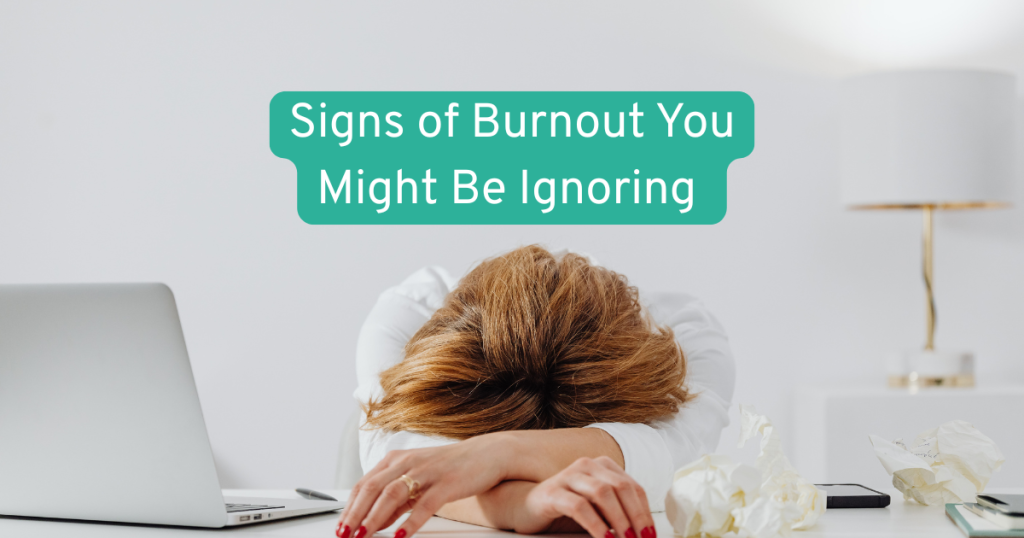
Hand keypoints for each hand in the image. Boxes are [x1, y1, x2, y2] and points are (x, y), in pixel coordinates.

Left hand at [336, 435, 512, 537]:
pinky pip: (425, 504)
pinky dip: (411, 521)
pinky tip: (401, 535)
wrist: (488, 454)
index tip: (340, 527)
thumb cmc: (451, 467)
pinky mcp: (447, 482)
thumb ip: (397, 501)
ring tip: (364, 535)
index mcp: (396, 460)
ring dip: (375, 517)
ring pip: (393, 494)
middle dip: (356, 514)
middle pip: (373, 488)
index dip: (349, 507)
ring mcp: (427, 471)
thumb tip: (375, 521)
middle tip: (345, 535)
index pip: (364, 484)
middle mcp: (408, 462)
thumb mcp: (418, 481)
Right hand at [515, 456, 655, 537]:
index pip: (633, 487)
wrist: (526, 507)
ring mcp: (569, 476)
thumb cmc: (566, 509)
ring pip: (603, 493)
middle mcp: (587, 465)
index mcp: (603, 466)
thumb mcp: (598, 509)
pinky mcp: (553, 492)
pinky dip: (596, 525)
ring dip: (619, 520)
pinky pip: (579, 507)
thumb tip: (644, 533)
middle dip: (637, 517)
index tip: (651, 535)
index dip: (645, 512)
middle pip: (621, 488)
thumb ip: (618, 513)